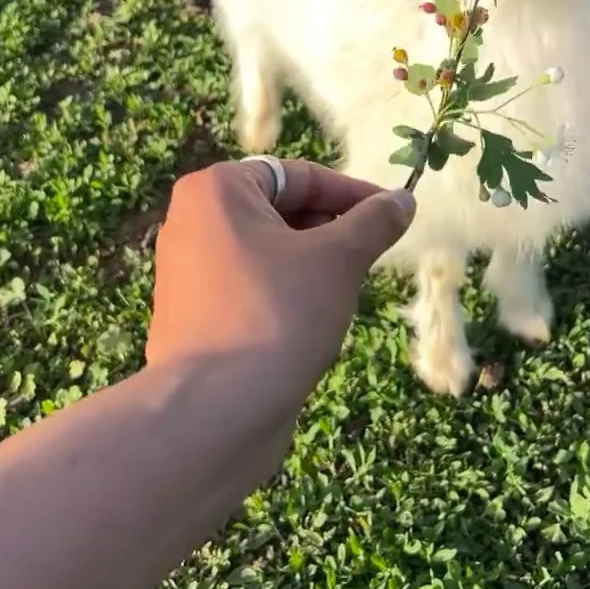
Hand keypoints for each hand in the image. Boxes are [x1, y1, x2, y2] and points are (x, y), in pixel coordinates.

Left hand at [147, 159, 415, 419]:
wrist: (214, 411)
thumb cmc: (278, 314)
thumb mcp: (337, 260)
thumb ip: (373, 223)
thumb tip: (402, 200)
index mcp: (215, 192)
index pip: (298, 177)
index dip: (351, 195)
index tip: (393, 216)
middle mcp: (191, 223)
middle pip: (279, 212)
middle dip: (329, 233)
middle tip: (369, 259)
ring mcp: (186, 274)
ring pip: (266, 254)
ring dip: (310, 267)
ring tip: (343, 294)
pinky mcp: (192, 318)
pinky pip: (249, 290)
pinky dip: (284, 297)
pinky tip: (310, 326)